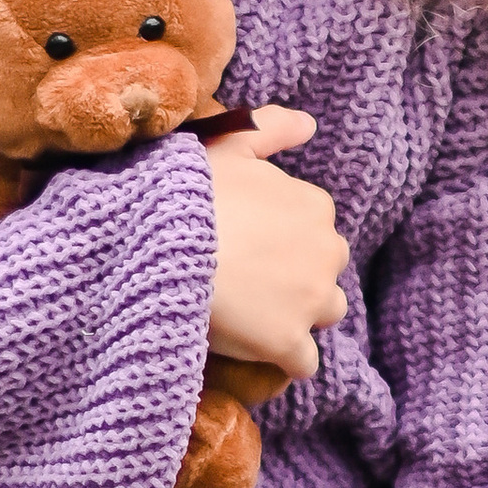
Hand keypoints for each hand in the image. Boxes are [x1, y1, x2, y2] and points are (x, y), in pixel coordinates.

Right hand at [205, 107, 347, 381]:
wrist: (160, 246)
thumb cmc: (189, 192)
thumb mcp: (230, 145)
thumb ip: (272, 130)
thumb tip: (310, 125)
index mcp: (315, 206)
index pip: (314, 228)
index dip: (281, 239)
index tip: (247, 244)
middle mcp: (326, 253)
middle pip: (325, 271)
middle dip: (298, 277)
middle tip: (248, 280)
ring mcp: (311, 300)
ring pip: (325, 314)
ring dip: (298, 317)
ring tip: (254, 316)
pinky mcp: (289, 343)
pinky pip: (304, 362)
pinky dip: (284, 360)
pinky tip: (254, 351)